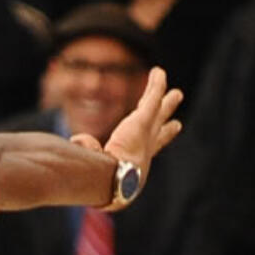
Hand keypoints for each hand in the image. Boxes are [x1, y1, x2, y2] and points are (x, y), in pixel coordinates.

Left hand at [74, 67, 182, 194]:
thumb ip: (87, 151)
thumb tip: (77, 140)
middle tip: (177, 125)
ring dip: (166, 102)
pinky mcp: (144, 119)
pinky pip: (153, 97)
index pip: (141, 156)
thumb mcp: (94, 166)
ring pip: (159, 113)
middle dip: (166, 129)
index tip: (150, 154)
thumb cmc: (101, 182)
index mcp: (134, 165)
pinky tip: (158, 72)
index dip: (145, 152)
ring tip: (176, 94)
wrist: (114, 180)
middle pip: (157, 135)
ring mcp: (146, 133)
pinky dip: (156, 85)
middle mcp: (144, 150)